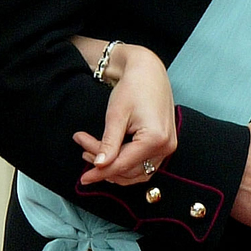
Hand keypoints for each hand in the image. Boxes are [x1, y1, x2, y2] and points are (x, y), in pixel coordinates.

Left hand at [73, 43, 177, 185]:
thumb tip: (99, 166)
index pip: (123, 165)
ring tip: (91, 151)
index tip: (83, 178)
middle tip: (83, 149)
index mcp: (155, 138)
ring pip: (136, 172)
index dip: (100, 173)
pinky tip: (108, 154)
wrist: (148, 71)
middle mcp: (166, 146)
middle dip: (104, 164)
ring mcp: (167, 147)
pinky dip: (125, 163)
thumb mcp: (116, 115)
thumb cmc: (133, 87)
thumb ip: (108, 143)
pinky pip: (143, 164)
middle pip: (129, 169)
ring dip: (113, 167)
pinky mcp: (164, 145)